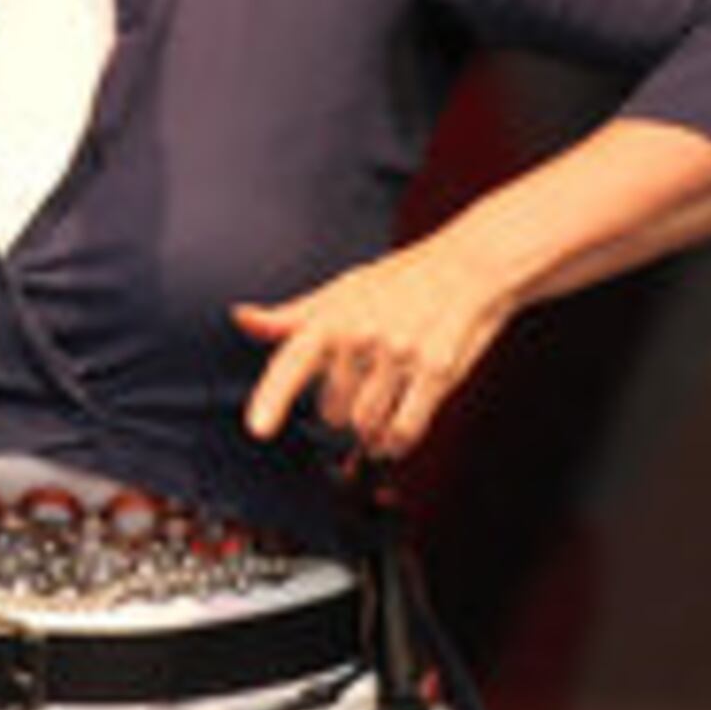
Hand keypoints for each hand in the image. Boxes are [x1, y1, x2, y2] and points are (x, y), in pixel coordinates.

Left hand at [233, 236, 513, 465]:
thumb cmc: (401, 281)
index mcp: (332, 317)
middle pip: (332, 412)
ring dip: (371, 434)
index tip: (258, 429)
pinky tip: (394, 439)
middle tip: (361, 394)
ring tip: (380, 415)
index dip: (271, 399)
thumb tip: (242, 318)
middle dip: (342, 413)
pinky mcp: (438, 370)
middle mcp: (362, 335)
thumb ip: (291, 317)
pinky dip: (397, 443)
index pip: (291, 362)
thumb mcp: (341, 291)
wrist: (468, 266)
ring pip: (368, 425)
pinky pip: (406, 428)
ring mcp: (400, 354)